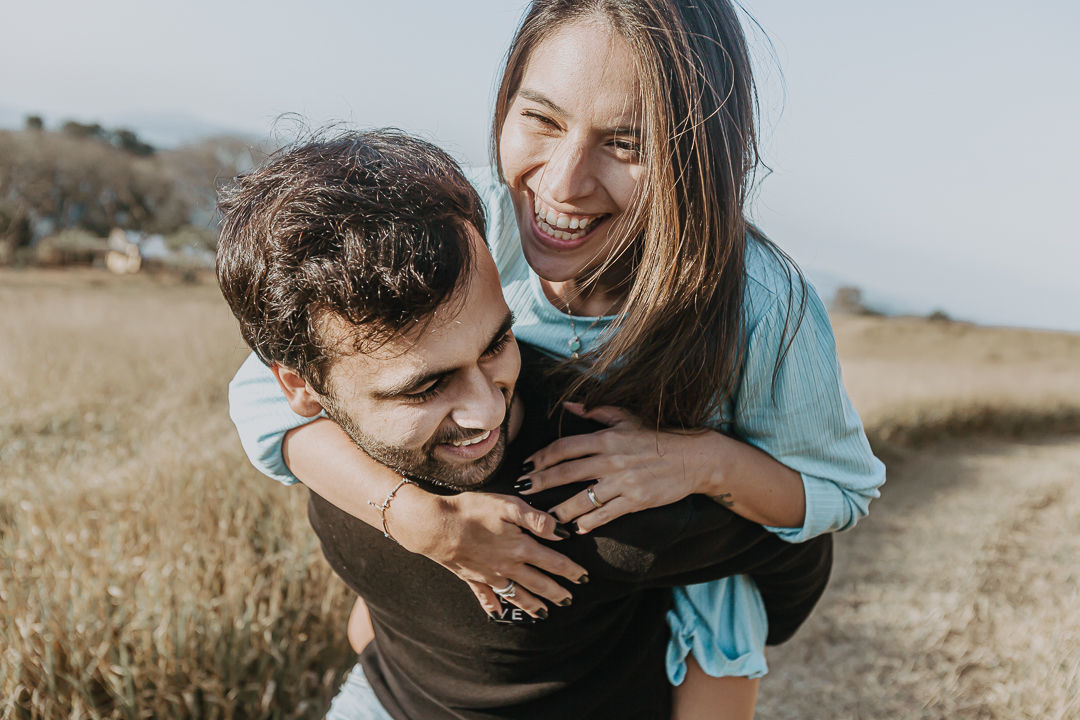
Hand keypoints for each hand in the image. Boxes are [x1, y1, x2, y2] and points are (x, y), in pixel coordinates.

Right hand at [392, 487, 587, 618]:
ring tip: (544, 614)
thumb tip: (562, 533)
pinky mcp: (472, 578)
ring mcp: (490, 575)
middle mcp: (508, 566)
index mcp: (520, 547)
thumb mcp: (508, 505)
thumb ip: (536, 519)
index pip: (553, 562)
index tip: (584, 578)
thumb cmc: (472, 511)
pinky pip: (486, 597)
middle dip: (556, 592)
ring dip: (532, 605)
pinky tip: (497, 615)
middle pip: (538, 583)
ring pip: (516, 594)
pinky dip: (493, 607)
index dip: (571, 570)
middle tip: (570, 601)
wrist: (435, 526)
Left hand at [518, 402, 715, 533]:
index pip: (564, 447)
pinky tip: (577, 528)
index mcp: (607, 438)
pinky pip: (605, 514)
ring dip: (560, 509)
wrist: (694, 457)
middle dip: (540, 482)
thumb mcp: (627, 417)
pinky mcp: (636, 500)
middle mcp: (611, 459)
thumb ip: (596, 410)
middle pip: (566, 472)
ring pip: (582, 499)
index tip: (527, 466)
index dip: (542, 457)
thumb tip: (568, 404)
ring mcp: (623, 482)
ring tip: (545, 516)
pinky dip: (589, 523)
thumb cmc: (658, 435)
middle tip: (522, 491)